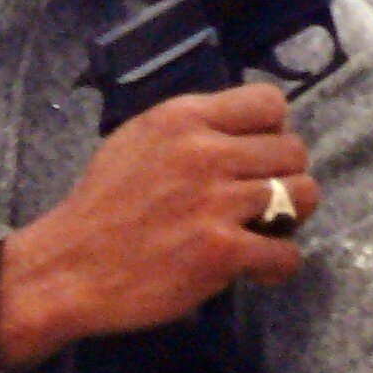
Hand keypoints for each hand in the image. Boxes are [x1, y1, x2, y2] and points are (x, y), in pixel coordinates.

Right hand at [0, 85, 319, 372]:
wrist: (69, 269)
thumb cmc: (101, 209)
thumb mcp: (136, 141)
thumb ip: (189, 130)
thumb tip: (239, 132)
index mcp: (182, 119)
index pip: (269, 102)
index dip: (272, 132)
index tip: (255, 158)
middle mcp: (204, 153)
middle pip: (294, 150)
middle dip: (284, 177)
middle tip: (260, 204)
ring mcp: (215, 203)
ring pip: (303, 195)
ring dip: (289, 218)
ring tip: (263, 233)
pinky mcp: (221, 252)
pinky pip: (287, 254)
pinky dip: (278, 266)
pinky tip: (256, 271)